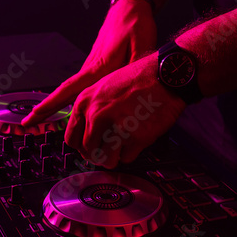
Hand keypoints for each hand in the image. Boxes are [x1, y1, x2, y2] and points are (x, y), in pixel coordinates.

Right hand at [22, 0, 155, 126]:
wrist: (130, 7)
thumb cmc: (134, 24)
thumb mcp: (140, 48)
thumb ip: (135, 73)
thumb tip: (133, 92)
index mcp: (98, 66)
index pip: (69, 89)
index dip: (51, 104)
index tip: (34, 114)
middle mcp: (90, 67)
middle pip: (64, 94)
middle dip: (45, 109)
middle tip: (27, 123)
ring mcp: (91, 66)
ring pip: (73, 91)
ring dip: (57, 105)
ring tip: (43, 120)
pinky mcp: (97, 64)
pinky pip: (82, 86)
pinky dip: (73, 98)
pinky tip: (74, 109)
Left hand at [65, 52, 185, 168]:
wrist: (166, 75)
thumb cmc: (140, 78)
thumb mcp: (104, 86)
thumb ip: (92, 109)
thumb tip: (87, 133)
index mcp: (85, 102)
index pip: (71, 138)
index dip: (82, 147)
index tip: (90, 148)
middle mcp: (96, 115)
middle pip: (88, 152)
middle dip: (99, 155)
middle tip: (109, 151)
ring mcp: (114, 127)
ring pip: (105, 160)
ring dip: (114, 158)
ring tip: (123, 147)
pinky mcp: (134, 137)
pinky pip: (126, 158)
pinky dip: (132, 153)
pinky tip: (138, 138)